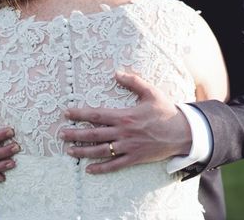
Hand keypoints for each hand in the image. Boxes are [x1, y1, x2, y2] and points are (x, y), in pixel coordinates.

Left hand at [61, 71, 191, 173]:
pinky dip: (101, 168)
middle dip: (75, 134)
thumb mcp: (151, 92)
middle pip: (94, 134)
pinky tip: (89, 169)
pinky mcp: (134, 158)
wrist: (182, 132)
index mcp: (125, 116)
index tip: (67, 113)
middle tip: (61, 134)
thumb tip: (117, 73)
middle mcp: (123, 133)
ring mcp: (128, 147)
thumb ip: (133, 82)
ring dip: (83, 151)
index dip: (80, 114)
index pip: (97, 115)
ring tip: (69, 151)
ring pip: (101, 151)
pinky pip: (114, 165)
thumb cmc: (165, 111)